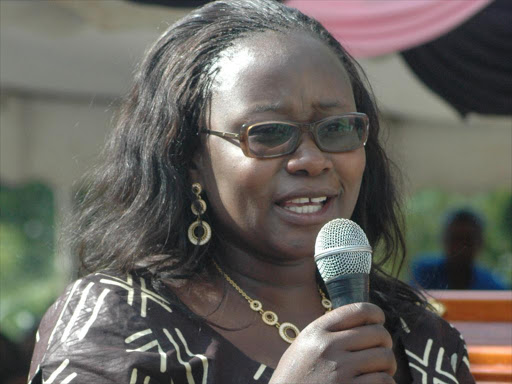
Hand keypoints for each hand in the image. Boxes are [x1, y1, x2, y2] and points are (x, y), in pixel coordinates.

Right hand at [269, 303, 395, 383]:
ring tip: (378, 372)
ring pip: (385, 357)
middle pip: (378, 333)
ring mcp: (340, 370)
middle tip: (379, 354)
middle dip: (385, 343)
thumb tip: (364, 324)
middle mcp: (328, 347)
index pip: (359, 310)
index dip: (376, 314)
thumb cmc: (295, 380)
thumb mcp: (303, 348)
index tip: (379, 322)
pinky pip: (384, 381)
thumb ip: (328, 333)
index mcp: (316, 331)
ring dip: (387, 366)